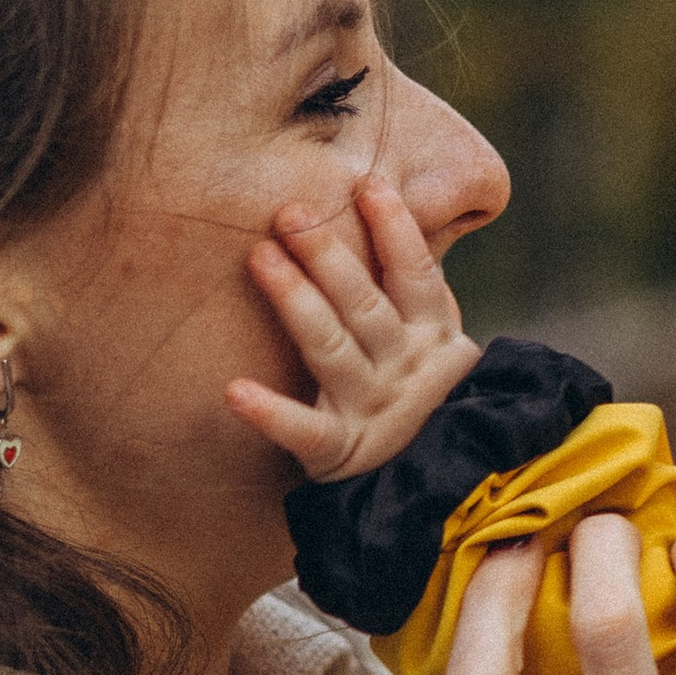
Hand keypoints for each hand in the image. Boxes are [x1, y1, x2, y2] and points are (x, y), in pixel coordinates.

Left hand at [228, 178, 480, 483]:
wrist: (441, 489)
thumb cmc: (420, 397)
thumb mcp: (434, 346)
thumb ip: (410, 291)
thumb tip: (379, 201)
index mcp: (432, 337)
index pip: (416, 276)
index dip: (395, 230)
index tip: (367, 185)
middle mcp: (403, 368)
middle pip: (365, 306)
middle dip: (328, 256)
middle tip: (289, 213)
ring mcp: (372, 409)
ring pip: (333, 349)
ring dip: (297, 301)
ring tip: (260, 257)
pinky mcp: (339, 451)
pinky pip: (303, 431)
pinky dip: (271, 413)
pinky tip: (234, 391)